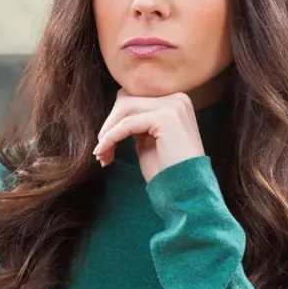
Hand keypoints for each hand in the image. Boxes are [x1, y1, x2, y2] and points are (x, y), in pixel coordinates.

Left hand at [91, 91, 205, 181]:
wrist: (187, 190)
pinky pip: (127, 124)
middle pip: (126, 100)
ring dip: (107, 132)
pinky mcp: (166, 117)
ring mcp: (173, 106)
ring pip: (124, 109)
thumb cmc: (166, 169)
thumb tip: (113, 114)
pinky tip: (104, 153)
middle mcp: (177, 98)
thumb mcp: (148, 139)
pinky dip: (111, 138)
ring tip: (102, 154)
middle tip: (101, 152)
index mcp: (174, 101)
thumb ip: (136, 121)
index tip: (104, 144)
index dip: (114, 120)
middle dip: (109, 125)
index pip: (133, 98)